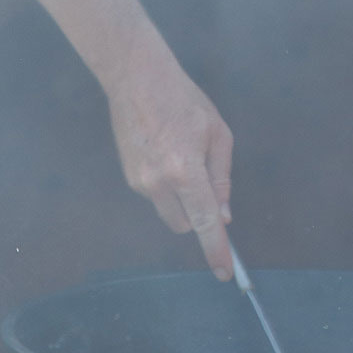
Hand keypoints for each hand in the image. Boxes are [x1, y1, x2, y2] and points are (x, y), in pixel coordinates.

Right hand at [104, 36, 234, 276]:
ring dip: (180, 199)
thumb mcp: (217, 133)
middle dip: (197, 214)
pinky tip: (164, 153)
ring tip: (180, 156)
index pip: (205, 222)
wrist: (136, 78)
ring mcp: (139, 182)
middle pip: (184, 224)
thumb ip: (221, 177)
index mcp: (186, 171)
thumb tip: (222, 215)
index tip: (224, 273)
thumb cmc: (185, 100)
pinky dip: (165, 185)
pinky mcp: (128, 177)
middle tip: (204, 183)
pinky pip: (154, 195)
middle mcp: (159, 183)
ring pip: (168, 211)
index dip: (216, 250)